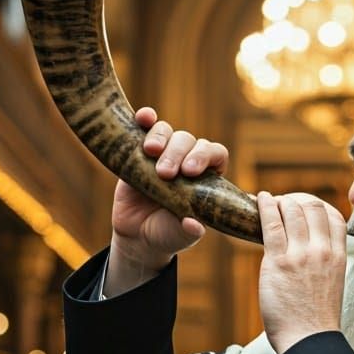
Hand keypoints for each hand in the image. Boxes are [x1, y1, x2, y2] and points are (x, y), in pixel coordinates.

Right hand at [105, 107, 228, 295]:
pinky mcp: (137, 151)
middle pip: (189, 141)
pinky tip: (143, 117)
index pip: (215, 154)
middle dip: (178, 153)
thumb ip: (190, 230)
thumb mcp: (181, 236)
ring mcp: (163, 153)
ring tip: (150, 153)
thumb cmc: (168, 234)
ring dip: (161, 138)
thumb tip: (195, 225)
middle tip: (166, 173)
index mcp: (207, 176)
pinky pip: (143, 128)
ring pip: (168, 131)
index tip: (191, 171)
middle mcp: (187, 160)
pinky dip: (144, 119)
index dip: (205, 157)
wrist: (138, 236)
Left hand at [257, 191, 347, 353]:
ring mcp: (301, 254)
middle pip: (313, 206)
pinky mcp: (279, 262)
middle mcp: (323, 251)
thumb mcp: (332, 285)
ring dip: (279, 201)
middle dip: (296, 200)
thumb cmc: (316, 320)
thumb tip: (308, 251)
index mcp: (338, 257)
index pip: (334, 215)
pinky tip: (259, 200)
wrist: (309, 341)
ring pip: (292, 209)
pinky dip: (265, 205)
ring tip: (268, 203)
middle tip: (282, 205)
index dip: (317, 206)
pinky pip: (272, 223)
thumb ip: (324, 264)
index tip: (303, 207)